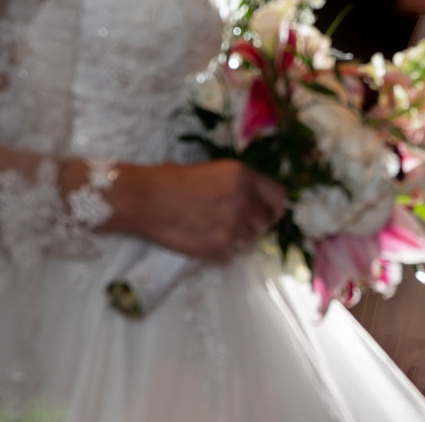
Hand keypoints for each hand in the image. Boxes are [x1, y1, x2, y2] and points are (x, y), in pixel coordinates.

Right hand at [119, 161, 287, 261]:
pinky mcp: (219, 248)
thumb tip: (258, 199)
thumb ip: (241, 184)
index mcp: (244, 176)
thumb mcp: (216, 171)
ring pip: (251, 239)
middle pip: (267, 221)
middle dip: (255, 223)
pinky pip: (232, 253)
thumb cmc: (173, 180)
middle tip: (236, 221)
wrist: (145, 200)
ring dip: (239, 237)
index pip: (279, 197)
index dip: (274, 205)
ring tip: (217, 228)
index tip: (268, 210)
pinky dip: (222, 250)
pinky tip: (205, 238)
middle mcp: (244, 200)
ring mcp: (233, 226)